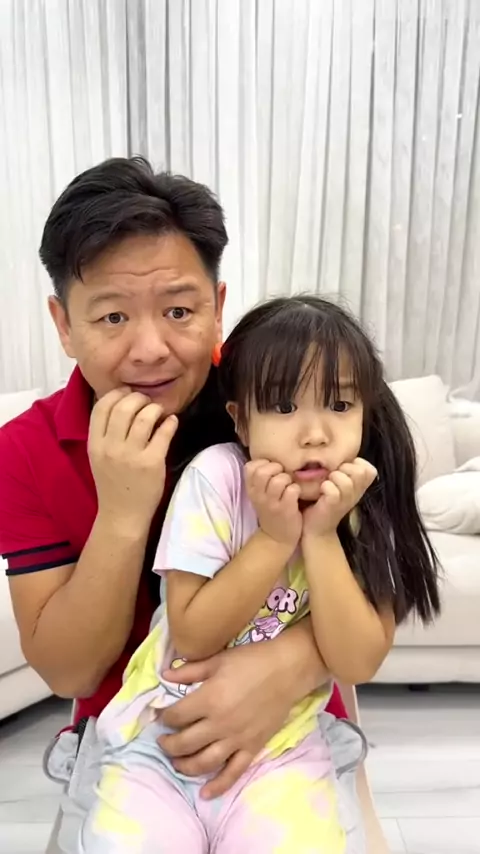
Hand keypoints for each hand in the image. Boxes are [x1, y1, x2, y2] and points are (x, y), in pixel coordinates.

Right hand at [88, 389, 177, 527]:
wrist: (122, 516)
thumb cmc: (113, 484)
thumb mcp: (99, 457)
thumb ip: (106, 433)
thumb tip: (125, 403)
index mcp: (95, 444)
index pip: (102, 406)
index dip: (117, 394)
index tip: (128, 394)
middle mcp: (111, 447)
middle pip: (123, 407)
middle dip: (138, 398)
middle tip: (146, 402)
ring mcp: (131, 455)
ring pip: (144, 417)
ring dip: (155, 408)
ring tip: (158, 412)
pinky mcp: (152, 463)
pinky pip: (163, 432)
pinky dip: (170, 422)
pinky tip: (171, 422)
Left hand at [158, 640, 299, 798]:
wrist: (287, 670)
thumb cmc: (252, 660)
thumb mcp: (218, 659)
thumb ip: (190, 671)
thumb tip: (165, 675)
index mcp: (209, 699)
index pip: (176, 716)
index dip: (164, 717)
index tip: (160, 716)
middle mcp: (219, 724)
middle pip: (184, 743)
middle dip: (168, 744)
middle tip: (162, 741)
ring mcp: (236, 739)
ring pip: (203, 762)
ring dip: (184, 766)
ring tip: (176, 762)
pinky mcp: (252, 748)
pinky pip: (233, 773)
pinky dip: (218, 786)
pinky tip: (205, 794)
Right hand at [244, 460, 301, 547]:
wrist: (277, 538)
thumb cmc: (271, 511)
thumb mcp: (259, 495)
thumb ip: (261, 478)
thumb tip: (270, 459)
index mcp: (251, 490)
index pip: (250, 467)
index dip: (263, 464)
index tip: (271, 471)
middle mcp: (259, 496)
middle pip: (263, 471)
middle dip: (277, 468)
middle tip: (283, 476)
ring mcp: (272, 504)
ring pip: (280, 480)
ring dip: (288, 479)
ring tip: (290, 486)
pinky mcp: (286, 510)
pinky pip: (293, 490)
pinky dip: (297, 489)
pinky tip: (296, 494)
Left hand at [302, 457, 376, 537]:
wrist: (316, 528)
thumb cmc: (325, 502)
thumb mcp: (338, 485)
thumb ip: (344, 471)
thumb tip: (341, 455)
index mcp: (359, 487)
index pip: (370, 469)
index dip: (356, 464)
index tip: (344, 470)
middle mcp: (356, 494)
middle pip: (360, 472)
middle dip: (344, 469)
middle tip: (333, 477)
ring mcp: (346, 501)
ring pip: (346, 480)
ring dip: (333, 478)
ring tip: (326, 484)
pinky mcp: (333, 506)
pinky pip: (333, 490)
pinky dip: (325, 487)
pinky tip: (321, 492)